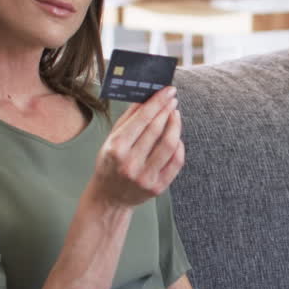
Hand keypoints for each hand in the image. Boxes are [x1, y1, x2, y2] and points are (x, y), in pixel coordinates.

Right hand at [89, 87, 184, 207]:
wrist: (109, 197)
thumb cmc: (110, 164)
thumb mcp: (111, 140)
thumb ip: (128, 118)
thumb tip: (146, 97)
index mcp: (116, 148)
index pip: (142, 119)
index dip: (158, 102)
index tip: (168, 91)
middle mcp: (130, 163)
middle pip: (157, 130)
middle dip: (167, 110)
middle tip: (173, 99)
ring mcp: (145, 177)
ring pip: (170, 145)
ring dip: (176, 125)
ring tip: (175, 115)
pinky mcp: (158, 187)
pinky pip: (176, 162)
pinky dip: (179, 146)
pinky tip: (176, 137)